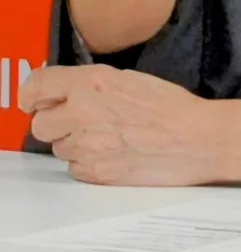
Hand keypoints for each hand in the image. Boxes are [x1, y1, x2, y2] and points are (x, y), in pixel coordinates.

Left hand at [21, 65, 222, 186]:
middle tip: (76, 120)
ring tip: (106, 136)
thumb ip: (93, 84)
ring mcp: (86, 145)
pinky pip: (75, 168)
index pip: (37, 85)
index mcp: (93, 82)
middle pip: (40, 124)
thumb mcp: (129, 78)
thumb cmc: (172, 107)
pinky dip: (88, 162)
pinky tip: (113, 151)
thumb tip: (67, 91)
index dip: (32, 94)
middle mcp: (83, 112)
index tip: (35, 99)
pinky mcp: (94, 173)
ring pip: (58, 148)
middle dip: (54, 123)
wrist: (196, 138)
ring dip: (74, 143)